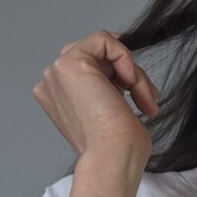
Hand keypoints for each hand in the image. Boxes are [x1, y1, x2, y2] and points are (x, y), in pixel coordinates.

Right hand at [32, 30, 160, 171]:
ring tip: (143, 99)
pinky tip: (130, 83)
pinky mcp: (70, 63)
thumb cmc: (117, 146)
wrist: (112, 156)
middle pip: (97, 56)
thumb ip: (109, 86)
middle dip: (127, 73)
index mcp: (57, 96)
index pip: (90, 67)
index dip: (117, 74)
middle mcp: (52, 83)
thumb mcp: (111, 109)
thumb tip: (127, 69)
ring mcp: (57, 72)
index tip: (137, 94)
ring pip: (103, 49)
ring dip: (131, 72)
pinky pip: (104, 40)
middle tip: (144, 100)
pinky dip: (125, 57)